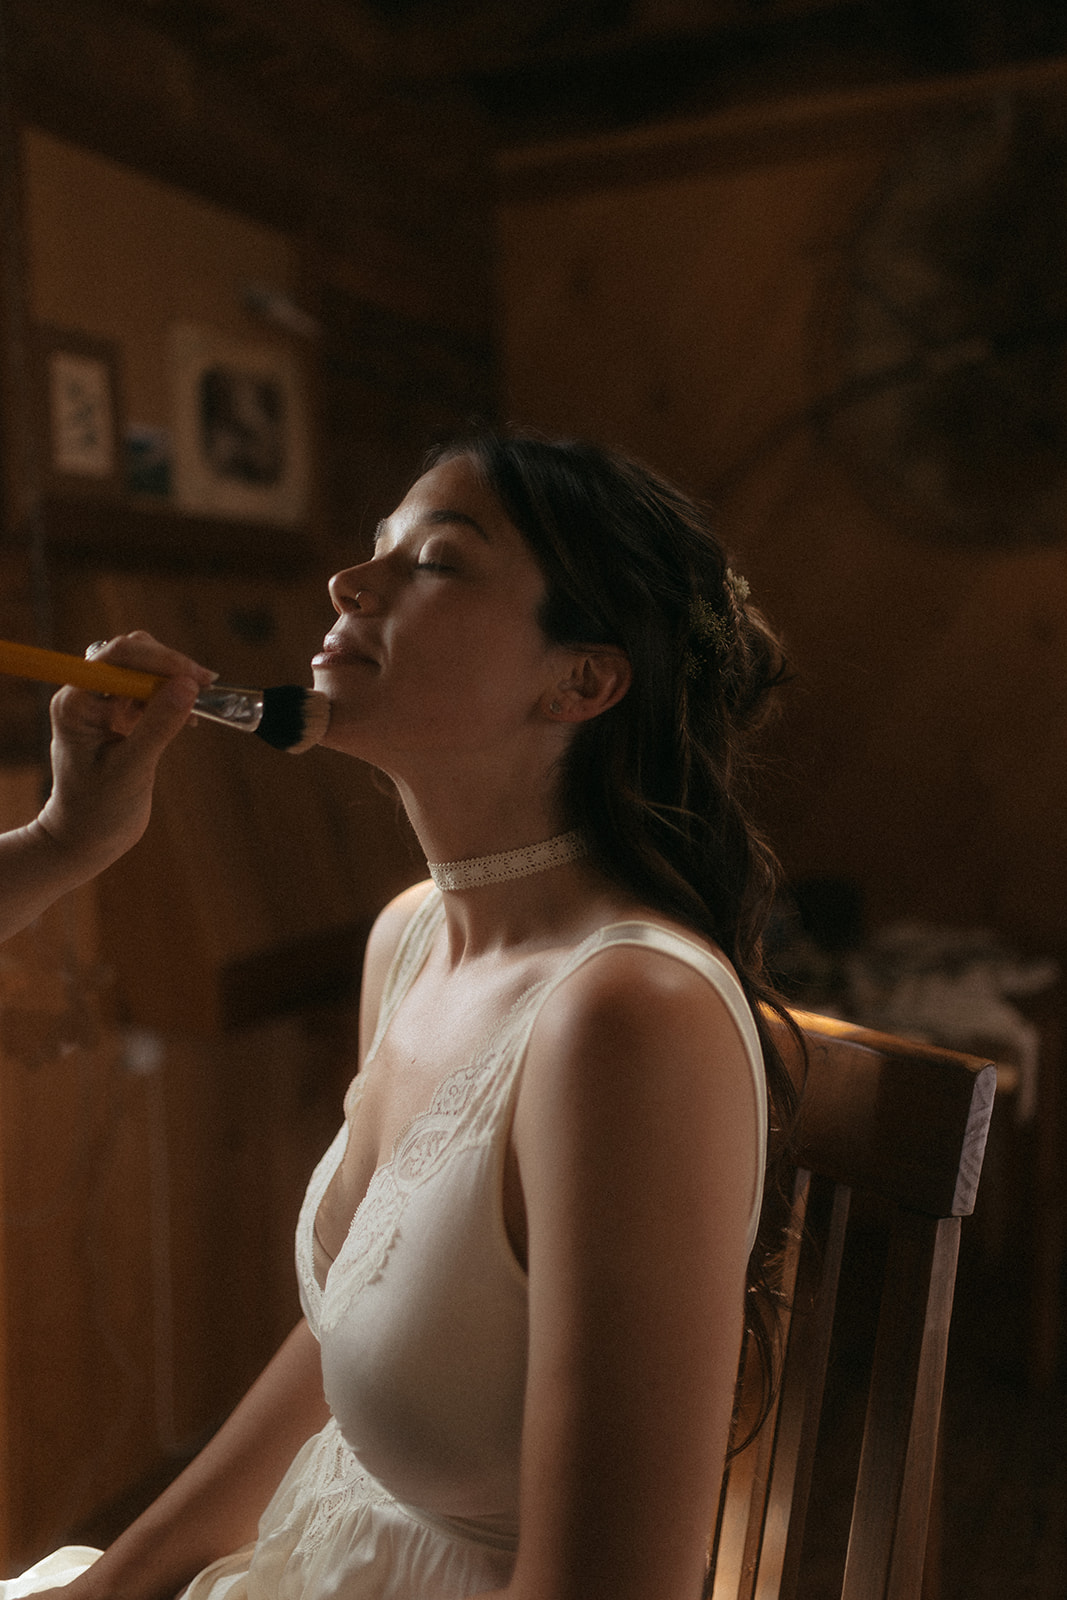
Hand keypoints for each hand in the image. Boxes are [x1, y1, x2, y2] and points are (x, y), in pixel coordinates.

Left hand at [35, 631, 215, 876]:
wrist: (87, 837)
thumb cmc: (98, 810)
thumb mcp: (131, 770)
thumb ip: (158, 725)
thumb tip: (188, 685)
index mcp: (76, 703)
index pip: (118, 657)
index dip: (159, 660)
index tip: (195, 678)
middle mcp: (86, 695)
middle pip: (132, 654)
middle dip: (170, 666)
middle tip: (206, 686)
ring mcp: (104, 703)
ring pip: (145, 669)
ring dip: (174, 680)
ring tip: (201, 703)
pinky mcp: (121, 715)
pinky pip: (152, 691)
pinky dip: (174, 698)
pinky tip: (189, 719)